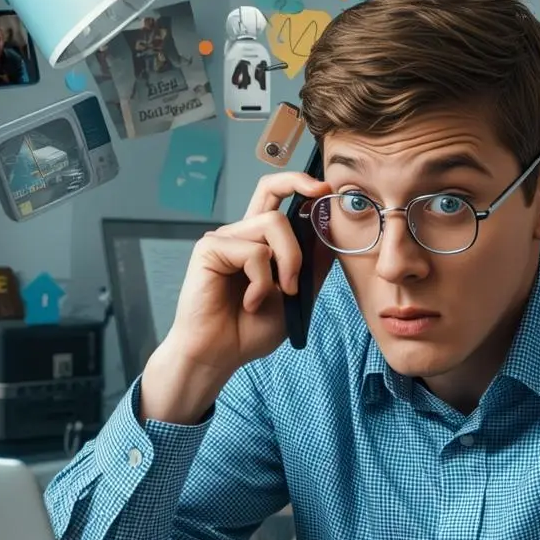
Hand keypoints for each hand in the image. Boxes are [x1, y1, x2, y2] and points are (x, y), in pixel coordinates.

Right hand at [139, 168, 332, 422]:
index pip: (275, 195)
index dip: (299, 183)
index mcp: (259, 241)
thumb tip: (329, 233)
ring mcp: (224, 240)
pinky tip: (250, 304)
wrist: (219, 355)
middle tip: (300, 276)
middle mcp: (240, 234)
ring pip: (272, 224)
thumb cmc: (249, 331)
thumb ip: (311, 267)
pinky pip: (254, 252)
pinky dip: (262, 282)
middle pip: (274, 198)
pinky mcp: (210, 250)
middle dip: (300, 230)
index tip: (324, 189)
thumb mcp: (296, 299)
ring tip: (280, 295)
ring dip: (288, 262)